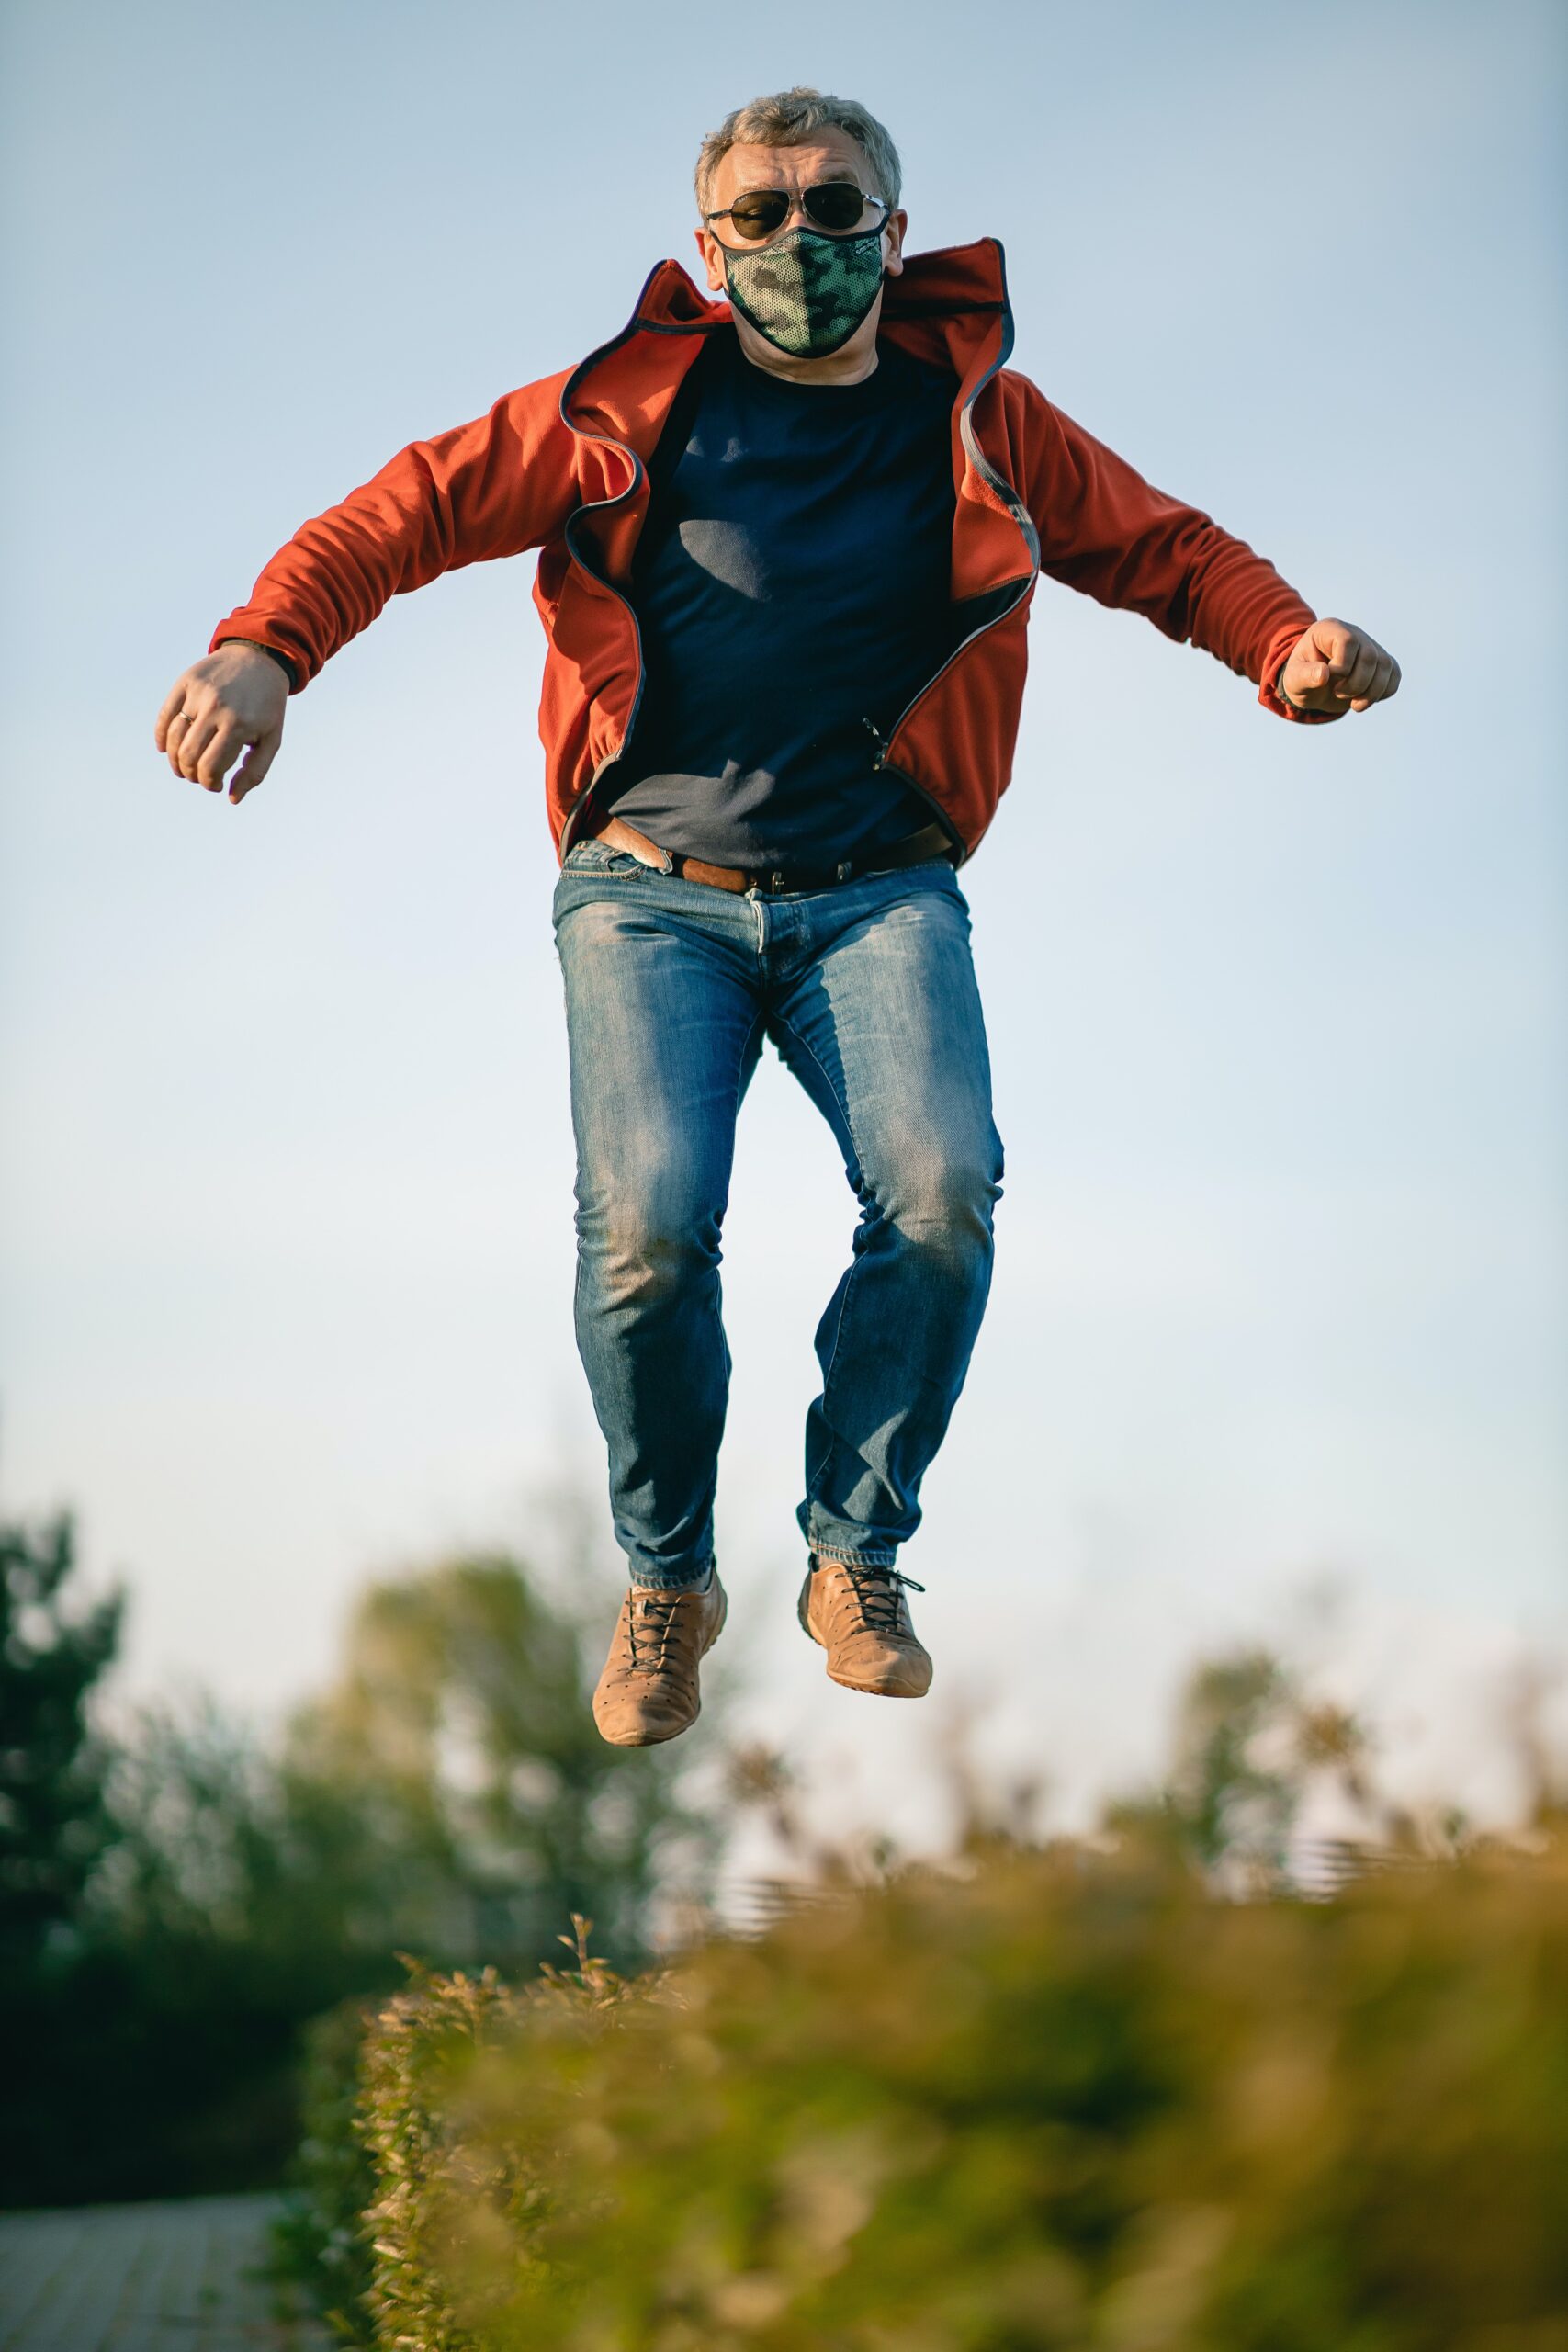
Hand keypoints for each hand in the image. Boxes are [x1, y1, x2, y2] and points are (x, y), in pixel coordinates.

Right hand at [154, 641, 288, 801]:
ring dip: (174, 760)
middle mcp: (215, 708)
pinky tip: (165, 749)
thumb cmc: (267, 705)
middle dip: (190, 774)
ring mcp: (198, 693)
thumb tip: (231, 797)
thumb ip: (255, 772)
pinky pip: (164, 715)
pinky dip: (160, 736)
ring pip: (173, 737)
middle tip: (198, 777)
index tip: (215, 785)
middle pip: (188, 755)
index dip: (209, 783)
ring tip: (184, 767)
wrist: (260, 659)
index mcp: (238, 725)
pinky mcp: (185, 682)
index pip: (209, 767)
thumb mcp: (272, 739)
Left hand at [1279, 618, 1399, 716]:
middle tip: (1338, 693)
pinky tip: (1365, 699)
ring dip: (1371, 692)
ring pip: (1386, 666)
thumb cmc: (1301, 679)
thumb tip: (1323, 675)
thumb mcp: (1293, 679)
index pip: (1348, 641)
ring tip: (1353, 704)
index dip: (1342, 666)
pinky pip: (1394, 675)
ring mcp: (1370, 647)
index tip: (1327, 679)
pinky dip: (1384, 692)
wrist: (1312, 686)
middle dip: (1356, 684)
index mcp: (1330, 630)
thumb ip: (1305, 675)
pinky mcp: (1380, 663)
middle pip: (1370, 656)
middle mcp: (1354, 634)